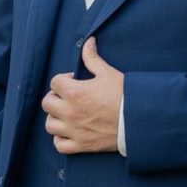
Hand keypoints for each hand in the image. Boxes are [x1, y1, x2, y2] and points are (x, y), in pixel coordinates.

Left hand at [41, 38, 124, 154]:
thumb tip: (88, 41)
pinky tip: (68, 132)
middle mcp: (70, 112)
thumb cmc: (124, 95)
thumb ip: (92, 58)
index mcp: (74, 92)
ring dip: (55, 118)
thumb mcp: (107, 73)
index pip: (55, 82)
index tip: (75, 81)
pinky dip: (60, 139)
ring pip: (50, 125)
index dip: (64, 80)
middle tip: (67, 97)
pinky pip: (59, 145)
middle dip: (56, 97)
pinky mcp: (81, 145)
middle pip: (47, 103)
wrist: (139, 119)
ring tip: (66, 114)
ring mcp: (74, 130)